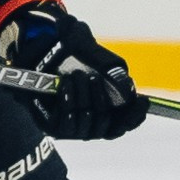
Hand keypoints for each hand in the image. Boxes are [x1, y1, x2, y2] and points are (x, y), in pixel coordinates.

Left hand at [0, 4, 148, 140]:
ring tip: (75, 76)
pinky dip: (68, 104)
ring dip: (84, 98)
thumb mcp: (92, 51)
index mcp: (109, 107)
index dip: (137, 115)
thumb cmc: (69, 51)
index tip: (143, 100)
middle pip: (110, 124)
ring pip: (89, 122)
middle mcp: (94, 121)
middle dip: (102, 100)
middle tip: (93, 78)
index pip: (129, 122)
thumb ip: (110, 65)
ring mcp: (75, 127)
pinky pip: (67, 124)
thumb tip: (128, 87)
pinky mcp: (56, 128)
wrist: (37, 53)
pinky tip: (65, 87)